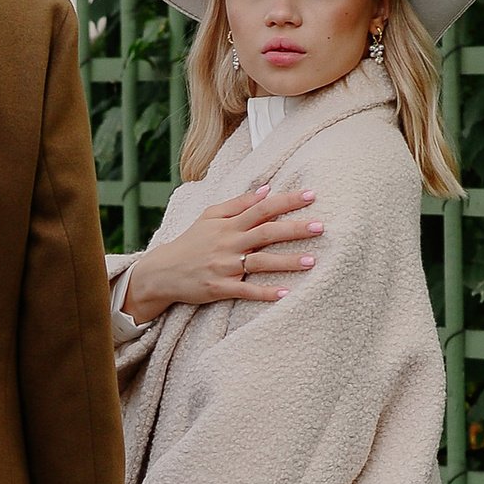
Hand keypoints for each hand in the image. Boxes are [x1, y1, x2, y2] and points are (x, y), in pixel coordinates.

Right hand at [121, 177, 319, 326]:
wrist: (162, 272)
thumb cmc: (190, 242)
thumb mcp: (209, 217)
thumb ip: (238, 203)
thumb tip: (266, 190)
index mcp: (228, 225)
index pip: (262, 208)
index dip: (287, 201)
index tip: (311, 195)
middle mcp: (228, 244)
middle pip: (266, 233)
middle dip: (294, 229)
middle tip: (320, 226)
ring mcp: (224, 267)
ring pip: (261, 263)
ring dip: (287, 262)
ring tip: (312, 260)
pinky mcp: (220, 288)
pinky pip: (246, 291)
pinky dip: (265, 293)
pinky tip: (286, 293)